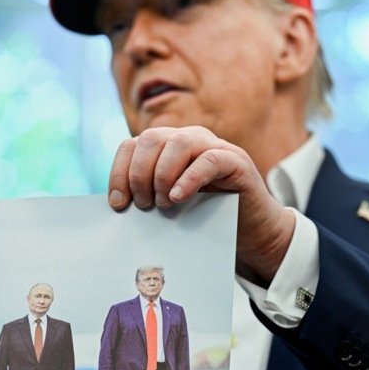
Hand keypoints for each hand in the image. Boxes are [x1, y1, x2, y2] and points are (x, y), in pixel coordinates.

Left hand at [108, 126, 295, 284]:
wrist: (251, 231)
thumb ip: (147, 198)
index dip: (119, 172)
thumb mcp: (170, 206)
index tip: (118, 204)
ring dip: (162, 175)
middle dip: (139, 174)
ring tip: (164, 204)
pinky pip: (209, 159)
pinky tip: (179, 197)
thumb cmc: (207, 218)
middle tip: (143, 205)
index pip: (132, 145)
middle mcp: (189, 140)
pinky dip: (189, 178)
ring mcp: (214, 147)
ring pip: (178, 143)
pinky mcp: (236, 161)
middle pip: (151, 139)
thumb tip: (117, 207)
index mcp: (167, 148)